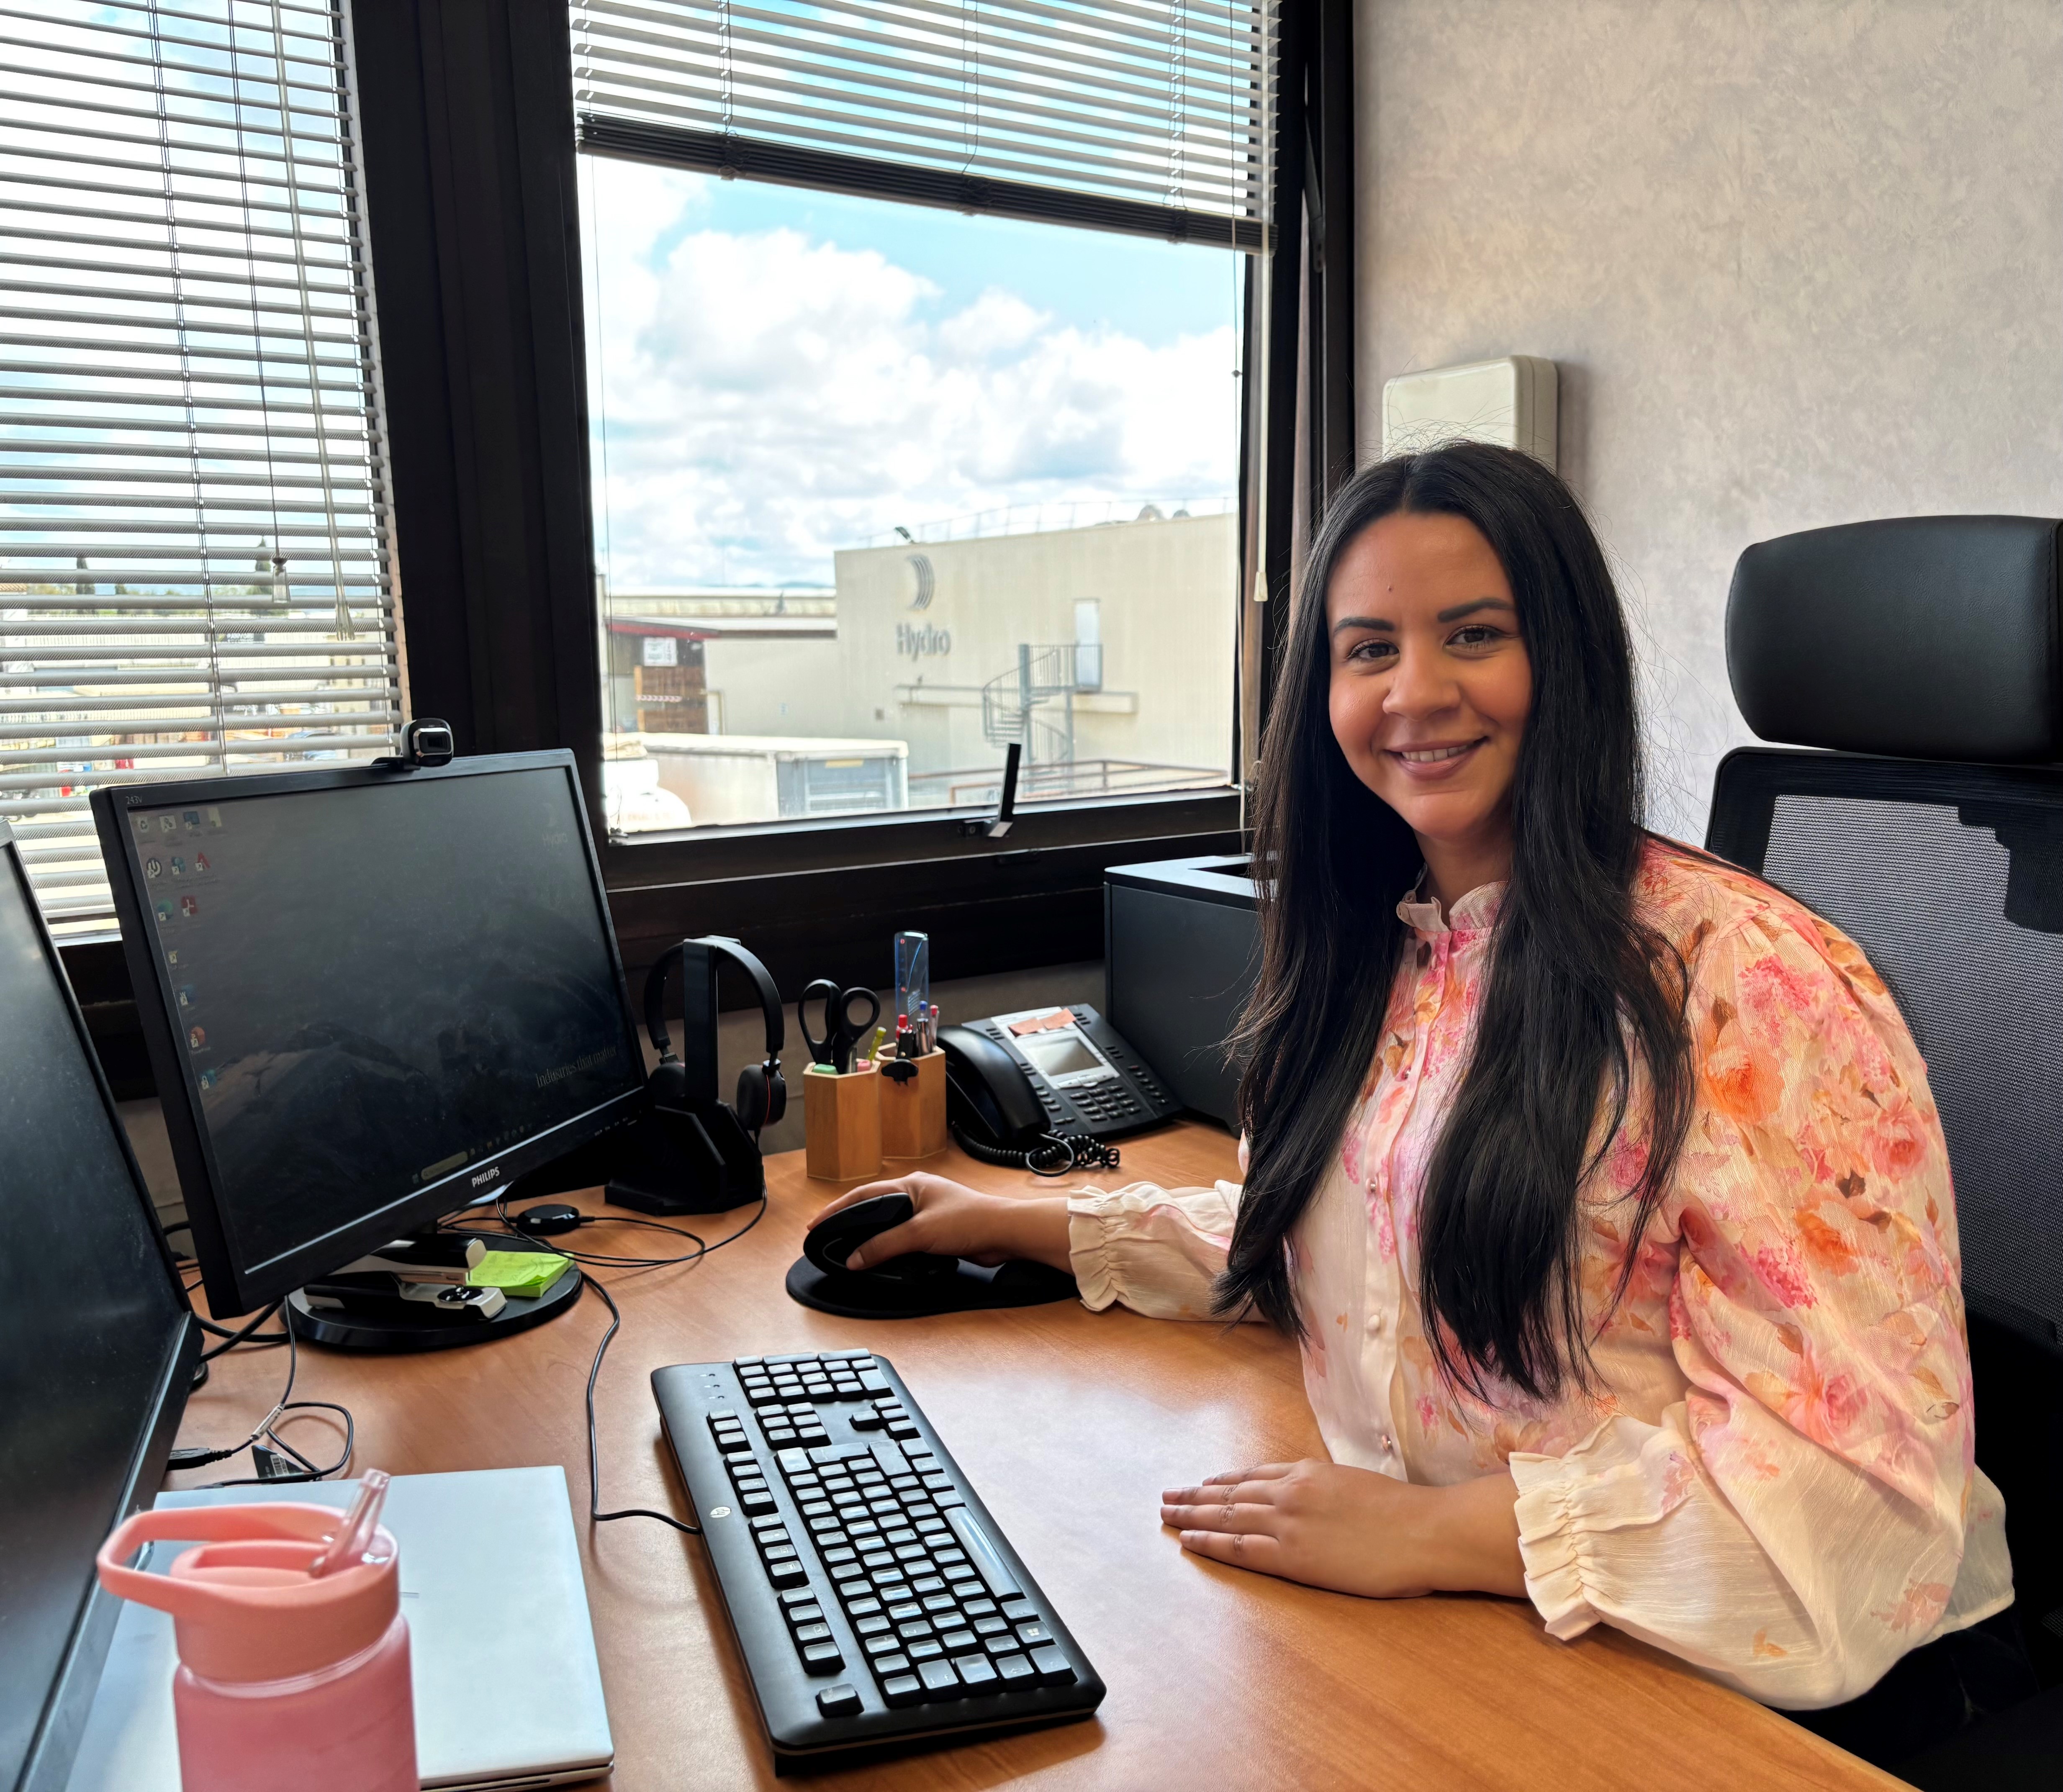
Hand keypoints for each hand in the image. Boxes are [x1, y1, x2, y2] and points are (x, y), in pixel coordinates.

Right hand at [806, 1172, 1071, 1272]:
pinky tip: (883, 1257)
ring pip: (890, 1224)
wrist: (1005, 1233)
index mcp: (911, 1185)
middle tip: (829, 1237)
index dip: (837, 1209)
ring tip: (850, 1248)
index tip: (817, 1224)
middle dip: (850, 1222)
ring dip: (871, 1236)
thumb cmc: (971, 1220)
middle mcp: (918, 1195)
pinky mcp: (937, 1231)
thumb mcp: (920, 1233)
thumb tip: (855, 1258)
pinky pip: (905, 1238)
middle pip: (874, 1208)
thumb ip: (884, 1246)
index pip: (863, 1195)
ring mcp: (928, 1212)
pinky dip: (890, 1246)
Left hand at [1159, 1461, 1523, 1599]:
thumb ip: (1323, 1488)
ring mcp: (1288, 1523)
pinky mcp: (1293, 1556)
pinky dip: (1211, 1543)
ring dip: (1193, 1515)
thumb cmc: (1401, 1512)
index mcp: (1307, 1473)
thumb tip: (1308, 1494)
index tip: (1201, 1483)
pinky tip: (1191, 1541)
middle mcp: (1290, 1492)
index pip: (1251, 1476)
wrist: (1424, 1531)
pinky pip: (1240, 1548)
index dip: (1221, 1481)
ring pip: (1227, 1517)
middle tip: (1167, 1497)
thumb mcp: (1353, 1484)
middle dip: (1195, 1495)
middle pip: (1230, 1493)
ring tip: (1168, 1515)